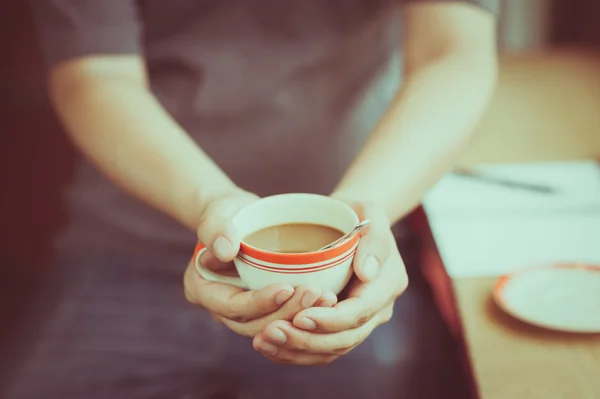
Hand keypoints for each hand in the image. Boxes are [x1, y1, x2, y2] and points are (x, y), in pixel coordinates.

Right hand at [183, 188, 337, 337]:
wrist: (238, 217)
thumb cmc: (224, 212)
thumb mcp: (218, 214)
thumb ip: (217, 229)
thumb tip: (225, 250)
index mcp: (201, 289)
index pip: (231, 305)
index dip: (259, 302)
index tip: (286, 288)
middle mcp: (219, 307)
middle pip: (253, 323)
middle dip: (285, 312)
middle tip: (314, 294)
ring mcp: (241, 311)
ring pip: (271, 326)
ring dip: (299, 315)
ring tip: (326, 298)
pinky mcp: (262, 308)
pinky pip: (282, 318)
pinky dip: (303, 312)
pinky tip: (327, 300)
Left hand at [252, 200, 408, 364]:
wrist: (350, 223)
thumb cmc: (355, 213)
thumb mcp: (368, 211)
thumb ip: (374, 240)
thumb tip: (367, 272)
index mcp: (388, 283)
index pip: (359, 312)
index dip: (330, 320)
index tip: (299, 316)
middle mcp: (378, 309)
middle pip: (345, 338)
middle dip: (307, 340)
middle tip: (271, 331)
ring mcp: (361, 321)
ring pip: (331, 349)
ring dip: (296, 350)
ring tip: (263, 340)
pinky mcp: (341, 326)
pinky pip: (321, 349)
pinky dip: (294, 352)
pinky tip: (268, 345)